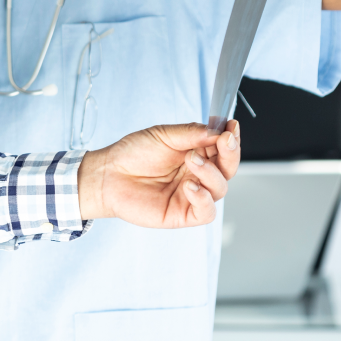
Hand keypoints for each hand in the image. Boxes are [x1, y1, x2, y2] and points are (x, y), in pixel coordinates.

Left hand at [77, 119, 239, 226]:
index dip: (231, 137)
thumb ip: (191, 133)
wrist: (108, 175)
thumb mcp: (163, 135)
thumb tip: (216, 130)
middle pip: (228, 168)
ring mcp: (192, 194)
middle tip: (223, 141)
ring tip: (191, 161)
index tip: (232, 126)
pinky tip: (189, 187)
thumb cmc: (133, 154)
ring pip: (220, 188)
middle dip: (230, 154)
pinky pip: (206, 211)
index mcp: (196, 153)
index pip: (223, 147)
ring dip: (211, 173)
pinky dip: (203, 199)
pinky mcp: (183, 213)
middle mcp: (198, 174)